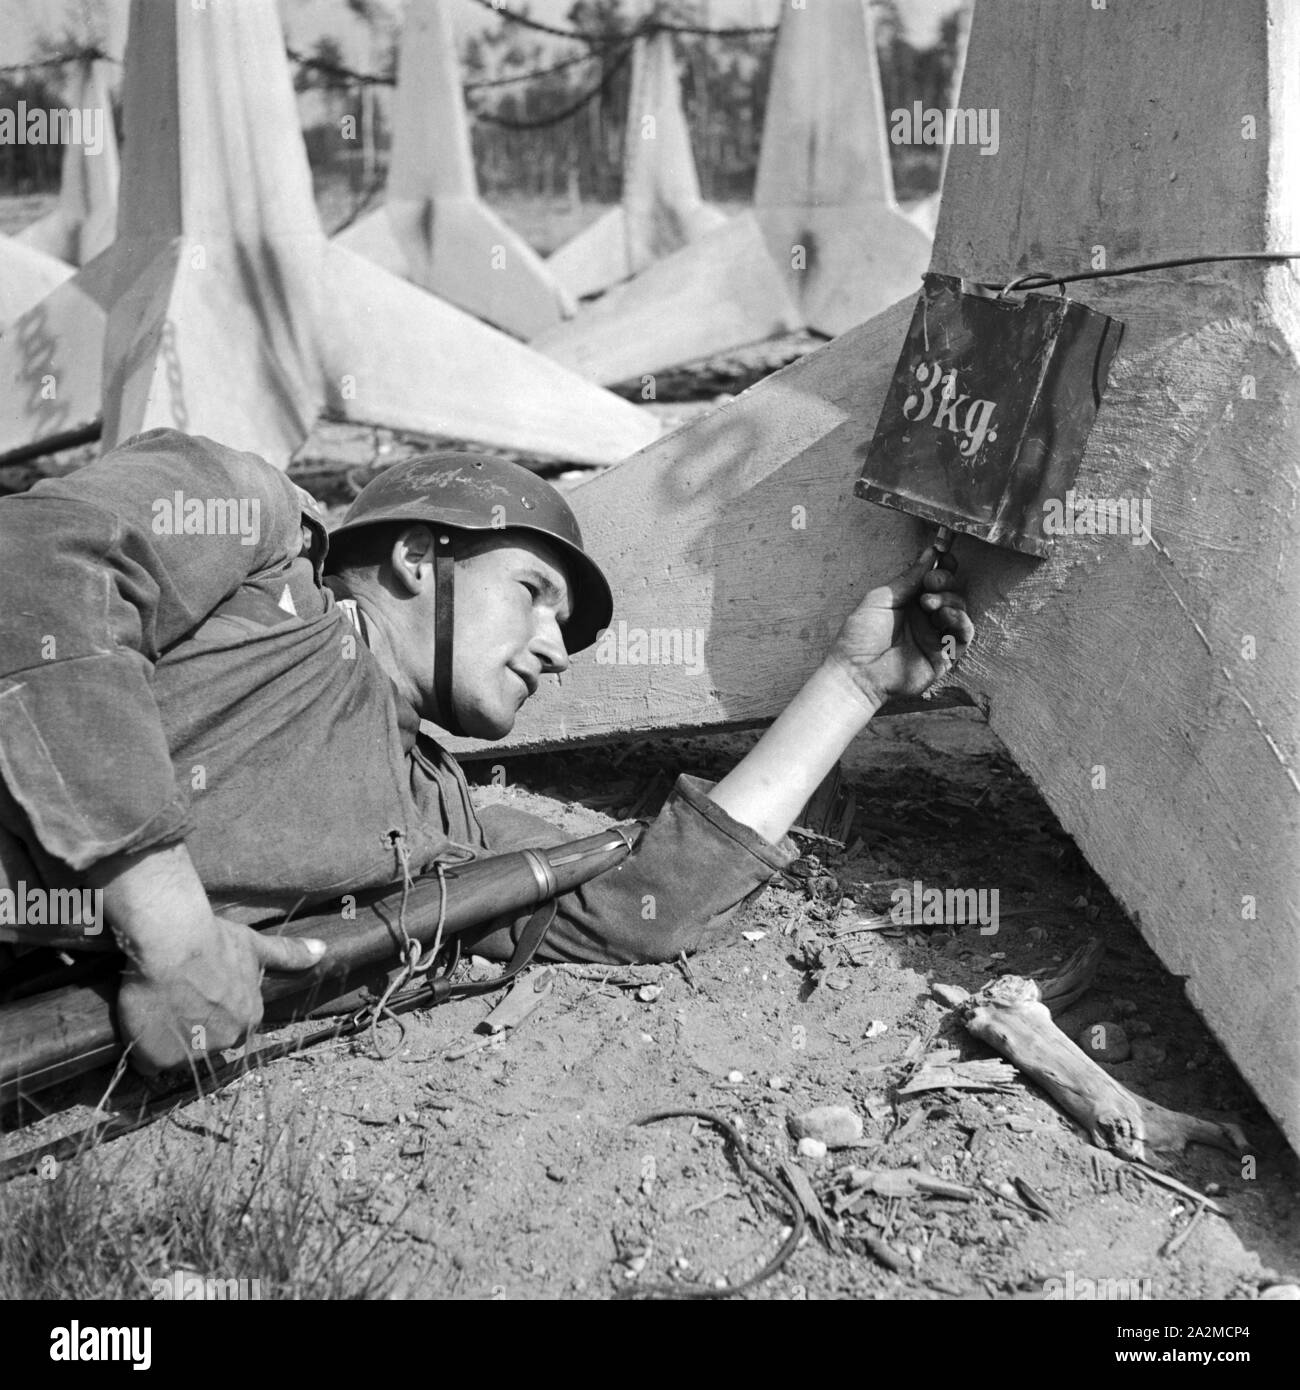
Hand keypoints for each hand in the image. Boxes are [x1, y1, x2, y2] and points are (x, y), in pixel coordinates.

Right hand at [117, 912, 324, 1074]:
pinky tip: (141, 1027)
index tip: (197, 999)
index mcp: (250, 1018)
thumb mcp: (254, 946)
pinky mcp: (159, 1059)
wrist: (173, 942)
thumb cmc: (213, 940)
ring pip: (179, 1057)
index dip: (211, 1016)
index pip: (232, 1028)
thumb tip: (322, 950)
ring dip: (167, 1042)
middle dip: (192, 1032)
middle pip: (207, 1046)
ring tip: (157, 1012)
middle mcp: (227, 1041)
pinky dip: (143, 1051)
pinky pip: (149, 1065)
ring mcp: (193, 1054)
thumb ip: (288, 954)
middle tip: (174, 1004)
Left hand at [825, 546, 973, 705]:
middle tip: (930, 582)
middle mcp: (926, 618)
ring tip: (928, 603)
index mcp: (910, 602)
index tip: (943, 556)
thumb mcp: (883, 598)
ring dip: (949, 600)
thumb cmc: (860, 636)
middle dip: (945, 581)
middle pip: (951, 592)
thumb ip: (909, 578)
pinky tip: (944, 614)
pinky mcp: (945, 656)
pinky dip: (960, 620)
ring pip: (960, 610)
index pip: (936, 580)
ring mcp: (936, 636)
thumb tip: (930, 553)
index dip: (943, 567)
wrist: (856, 672)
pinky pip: (964, 635)